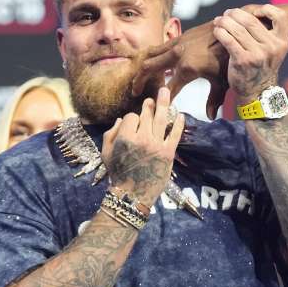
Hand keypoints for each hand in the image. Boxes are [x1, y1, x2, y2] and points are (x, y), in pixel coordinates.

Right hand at [102, 88, 185, 205]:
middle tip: (151, 100)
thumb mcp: (107, 153)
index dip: (132, 118)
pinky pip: (175, 135)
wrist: (132, 194)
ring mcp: (156, 145)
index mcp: (125, 138)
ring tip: (166, 92)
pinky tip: (181, 115)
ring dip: (164, 104)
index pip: (131, 117)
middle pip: (147, 115)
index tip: (132, 123)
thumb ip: (111, 134)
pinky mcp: (168, 153)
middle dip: (149, 106)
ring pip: (162, 120)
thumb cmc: (118, 173)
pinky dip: (179, 124)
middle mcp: (142, 139)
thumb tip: (121, 119)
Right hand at [132, 21, 229, 119]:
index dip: (160, 100)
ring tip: (139, 77)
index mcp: (187, 69)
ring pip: (151, 54)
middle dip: (140, 81)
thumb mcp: (222, 81)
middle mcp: (178, 55)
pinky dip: (154, 56)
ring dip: (143, 66)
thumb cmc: (229, 58)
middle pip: (149, 68)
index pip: (167, 89)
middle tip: (135, 92)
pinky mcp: (181, 37)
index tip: (155, 107)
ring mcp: (178, 44)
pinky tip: (155, 64)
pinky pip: (161, 47)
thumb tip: (210, 117)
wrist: (233, 30)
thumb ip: (214, 99)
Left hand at [212, 5, 287, 100]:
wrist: (258, 92)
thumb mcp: (273, 50)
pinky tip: (217, 31)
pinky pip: (228, 39)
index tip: (253, 12)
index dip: (265, 9)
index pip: (280, 16)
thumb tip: (247, 11)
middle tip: (227, 14)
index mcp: (283, 42)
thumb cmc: (262, 66)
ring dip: (224, 21)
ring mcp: (258, 54)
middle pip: (251, 20)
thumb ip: (267, 33)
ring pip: (237, 28)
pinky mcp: (243, 60)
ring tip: (218, 21)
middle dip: (235, 14)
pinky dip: (220, 32)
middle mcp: (272, 47)